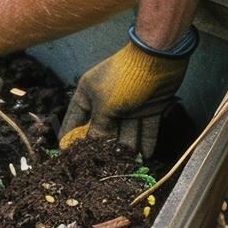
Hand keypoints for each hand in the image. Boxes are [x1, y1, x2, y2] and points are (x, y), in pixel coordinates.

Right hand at [58, 38, 191, 156]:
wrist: (157, 59)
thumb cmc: (123, 79)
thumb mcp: (105, 105)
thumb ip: (98, 129)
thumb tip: (92, 147)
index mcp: (88, 94)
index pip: (75, 119)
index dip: (71, 137)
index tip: (69, 156)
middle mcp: (106, 101)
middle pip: (103, 130)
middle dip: (105, 148)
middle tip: (103, 168)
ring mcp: (129, 106)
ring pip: (126, 132)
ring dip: (128, 148)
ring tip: (127, 165)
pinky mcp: (148, 109)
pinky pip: (145, 128)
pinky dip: (146, 141)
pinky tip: (146, 157)